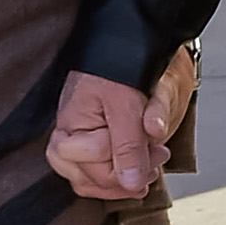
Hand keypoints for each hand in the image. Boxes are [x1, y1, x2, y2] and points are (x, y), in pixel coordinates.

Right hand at [48, 51, 196, 201]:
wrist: (127, 40)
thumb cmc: (121, 65)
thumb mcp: (128, 105)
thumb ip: (129, 146)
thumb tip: (131, 184)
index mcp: (70, 125)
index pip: (90, 165)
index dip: (123, 165)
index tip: (155, 153)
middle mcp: (68, 136)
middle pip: (85, 178)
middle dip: (124, 176)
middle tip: (157, 160)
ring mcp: (77, 139)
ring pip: (88, 180)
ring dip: (122, 179)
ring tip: (152, 163)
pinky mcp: (89, 139)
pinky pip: (95, 170)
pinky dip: (119, 172)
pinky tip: (142, 165)